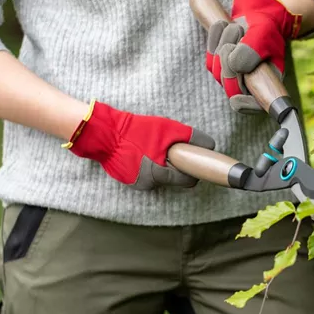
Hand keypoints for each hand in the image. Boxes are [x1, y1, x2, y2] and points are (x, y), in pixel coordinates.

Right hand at [64, 102, 214, 189]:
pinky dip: (148, 166)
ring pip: (159, 178)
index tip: (194, 162)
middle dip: (176, 167)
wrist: (104, 134)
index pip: (187, 181)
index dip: (193, 171)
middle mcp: (149, 184)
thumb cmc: (136, 130)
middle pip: (173, 180)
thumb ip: (190, 137)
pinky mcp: (128, 180)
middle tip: (172, 152)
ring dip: (161, 166)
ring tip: (153, 149)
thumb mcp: (167, 128)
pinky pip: (146, 176)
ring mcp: (137, 184)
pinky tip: (142, 154)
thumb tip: (210, 145)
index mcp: (159, 174)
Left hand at [206, 0, 301, 112]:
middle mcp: (249, 88)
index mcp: (266, 85)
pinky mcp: (218, 68)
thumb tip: (235, 66)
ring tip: (237, 29)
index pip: (257, 105)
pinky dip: (215, 40)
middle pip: (230, 88)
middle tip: (239, 35)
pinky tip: (223, 27)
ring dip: (225, 43)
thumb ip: (252, 51)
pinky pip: (210, 59)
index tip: (235, 100)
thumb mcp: (264, 36)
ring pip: (217, 71)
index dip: (246, 105)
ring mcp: (232, 79)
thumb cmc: (265, 30)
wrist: (256, 19)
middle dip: (230, 60)